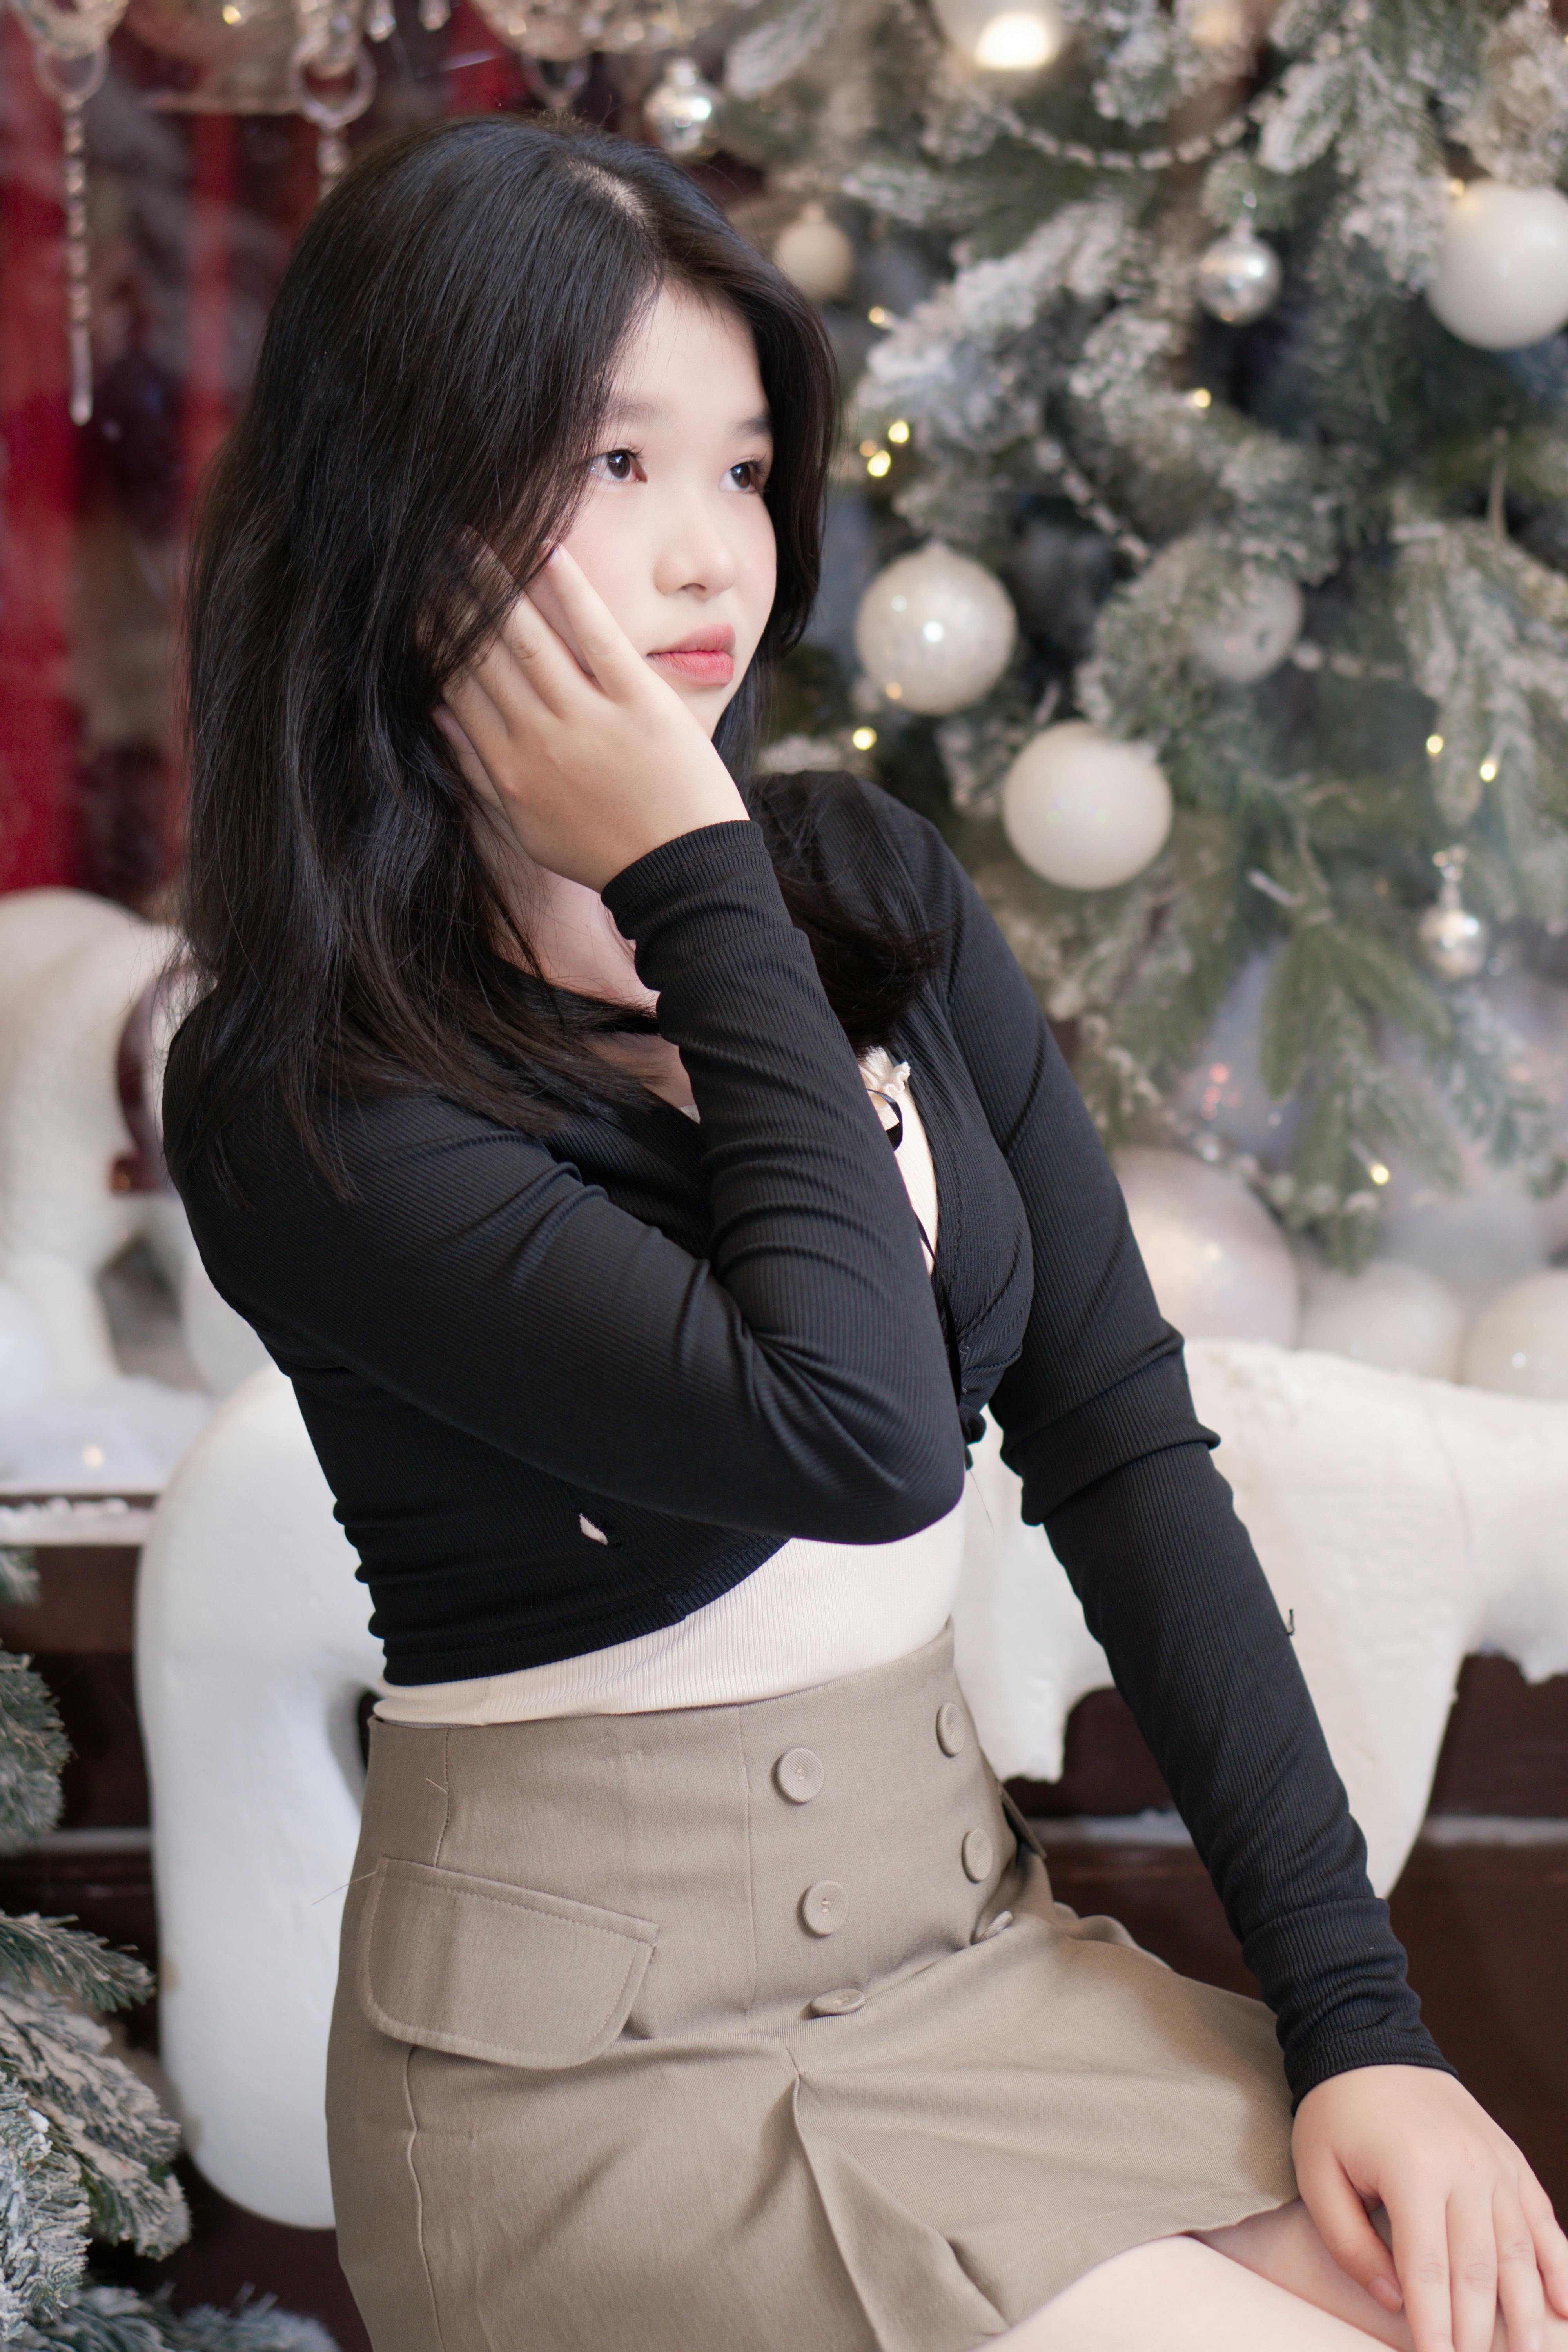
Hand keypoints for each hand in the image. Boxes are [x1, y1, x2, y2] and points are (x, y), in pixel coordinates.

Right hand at [433, 543, 748, 894]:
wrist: (681, 873)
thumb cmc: (604, 852)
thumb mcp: (529, 827)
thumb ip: (480, 772)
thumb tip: (439, 717)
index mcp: (508, 768)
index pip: (456, 688)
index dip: (431, 639)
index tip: (412, 598)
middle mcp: (538, 739)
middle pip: (482, 656)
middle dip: (451, 599)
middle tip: (428, 550)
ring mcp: (588, 720)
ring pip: (527, 639)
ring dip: (494, 583)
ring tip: (468, 540)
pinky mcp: (638, 703)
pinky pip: (596, 636)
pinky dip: (570, 592)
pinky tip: (546, 551)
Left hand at [1293, 2065, 1567, 2351]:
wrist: (1368, 2042)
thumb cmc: (1336, 2114)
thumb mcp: (1316, 2173)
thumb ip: (1349, 2243)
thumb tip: (1394, 2300)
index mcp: (1412, 2172)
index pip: (1428, 2270)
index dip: (1434, 2326)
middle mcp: (1464, 2168)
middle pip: (1477, 2269)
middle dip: (1478, 2332)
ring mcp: (1494, 2163)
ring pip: (1518, 2252)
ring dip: (1526, 2312)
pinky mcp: (1509, 2159)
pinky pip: (1542, 2218)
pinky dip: (1559, 2264)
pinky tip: (1566, 2307)